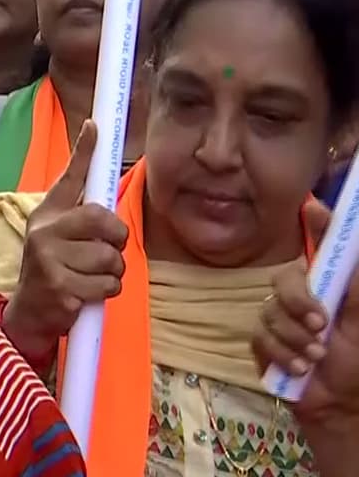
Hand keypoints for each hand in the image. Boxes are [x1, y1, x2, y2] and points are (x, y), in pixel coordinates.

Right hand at [4, 121, 127, 360]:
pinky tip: (84, 295)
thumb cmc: (54, 269)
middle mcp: (45, 230)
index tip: (95, 125)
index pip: (70, 178)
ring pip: (111, 258)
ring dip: (111, 274)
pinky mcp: (60, 286)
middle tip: (105, 253)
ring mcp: (50, 258)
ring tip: (90, 278)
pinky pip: (107, 285)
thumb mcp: (58, 237)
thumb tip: (102, 197)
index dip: (84, 150)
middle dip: (116, 242)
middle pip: (104, 221)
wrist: (29, 312)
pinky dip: (105, 294)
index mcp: (48, 214)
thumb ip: (80, 215)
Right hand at [254, 243, 358, 474]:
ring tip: (317, 359)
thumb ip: (354, 275)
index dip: (314, 224)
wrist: (343, 404)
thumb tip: (338, 225)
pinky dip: (282, 354)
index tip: (313, 206)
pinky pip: (260, 337)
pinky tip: (300, 368)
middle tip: (321, 325)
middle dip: (300, 304)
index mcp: (328, 284)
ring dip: (296, 339)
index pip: (317, 244)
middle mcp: (301, 295)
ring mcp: (278, 318)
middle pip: (283, 278)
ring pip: (270, 311)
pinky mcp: (262, 342)